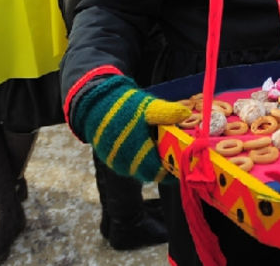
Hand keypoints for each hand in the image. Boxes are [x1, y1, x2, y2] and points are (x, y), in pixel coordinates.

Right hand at [68, 73, 190, 182]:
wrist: (94, 105)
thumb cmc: (124, 107)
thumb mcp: (148, 107)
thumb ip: (167, 113)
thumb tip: (186, 113)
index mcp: (138, 155)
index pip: (160, 173)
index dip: (173, 170)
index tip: (185, 163)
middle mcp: (126, 165)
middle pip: (151, 172)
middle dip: (164, 164)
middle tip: (177, 152)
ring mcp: (117, 164)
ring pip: (140, 169)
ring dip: (151, 160)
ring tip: (163, 146)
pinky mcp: (110, 159)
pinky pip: (130, 163)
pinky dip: (139, 157)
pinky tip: (146, 143)